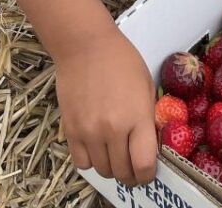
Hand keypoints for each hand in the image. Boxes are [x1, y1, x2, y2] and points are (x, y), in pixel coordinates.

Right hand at [55, 27, 157, 185]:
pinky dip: (91, 160)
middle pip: (122, 172)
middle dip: (131, 173)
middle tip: (133, 164)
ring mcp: (89, 133)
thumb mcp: (146, 85)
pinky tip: (97, 147)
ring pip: (102, 170)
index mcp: (137, 117)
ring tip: (116, 153)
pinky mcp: (70, 131)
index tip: (149, 171)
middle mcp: (112, 130)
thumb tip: (150, 144)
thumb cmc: (121, 60)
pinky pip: (81, 162)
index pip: (144, 165)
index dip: (148, 174)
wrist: (86, 46)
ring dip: (111, 166)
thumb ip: (148, 117)